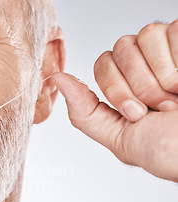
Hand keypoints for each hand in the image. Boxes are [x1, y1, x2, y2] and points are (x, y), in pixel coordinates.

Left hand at [52, 20, 177, 181]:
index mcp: (127, 86)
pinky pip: (171, 30)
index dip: (116, 89)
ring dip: (160, 74)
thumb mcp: (119, 138)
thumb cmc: (169, 150)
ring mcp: (169, 50)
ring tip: (176, 96)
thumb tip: (56, 78)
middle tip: (157, 107)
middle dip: (137, 84)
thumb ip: (84, 112)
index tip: (136, 114)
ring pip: (144, 35)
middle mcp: (146, 65)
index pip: (102, 63)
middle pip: (119, 49)